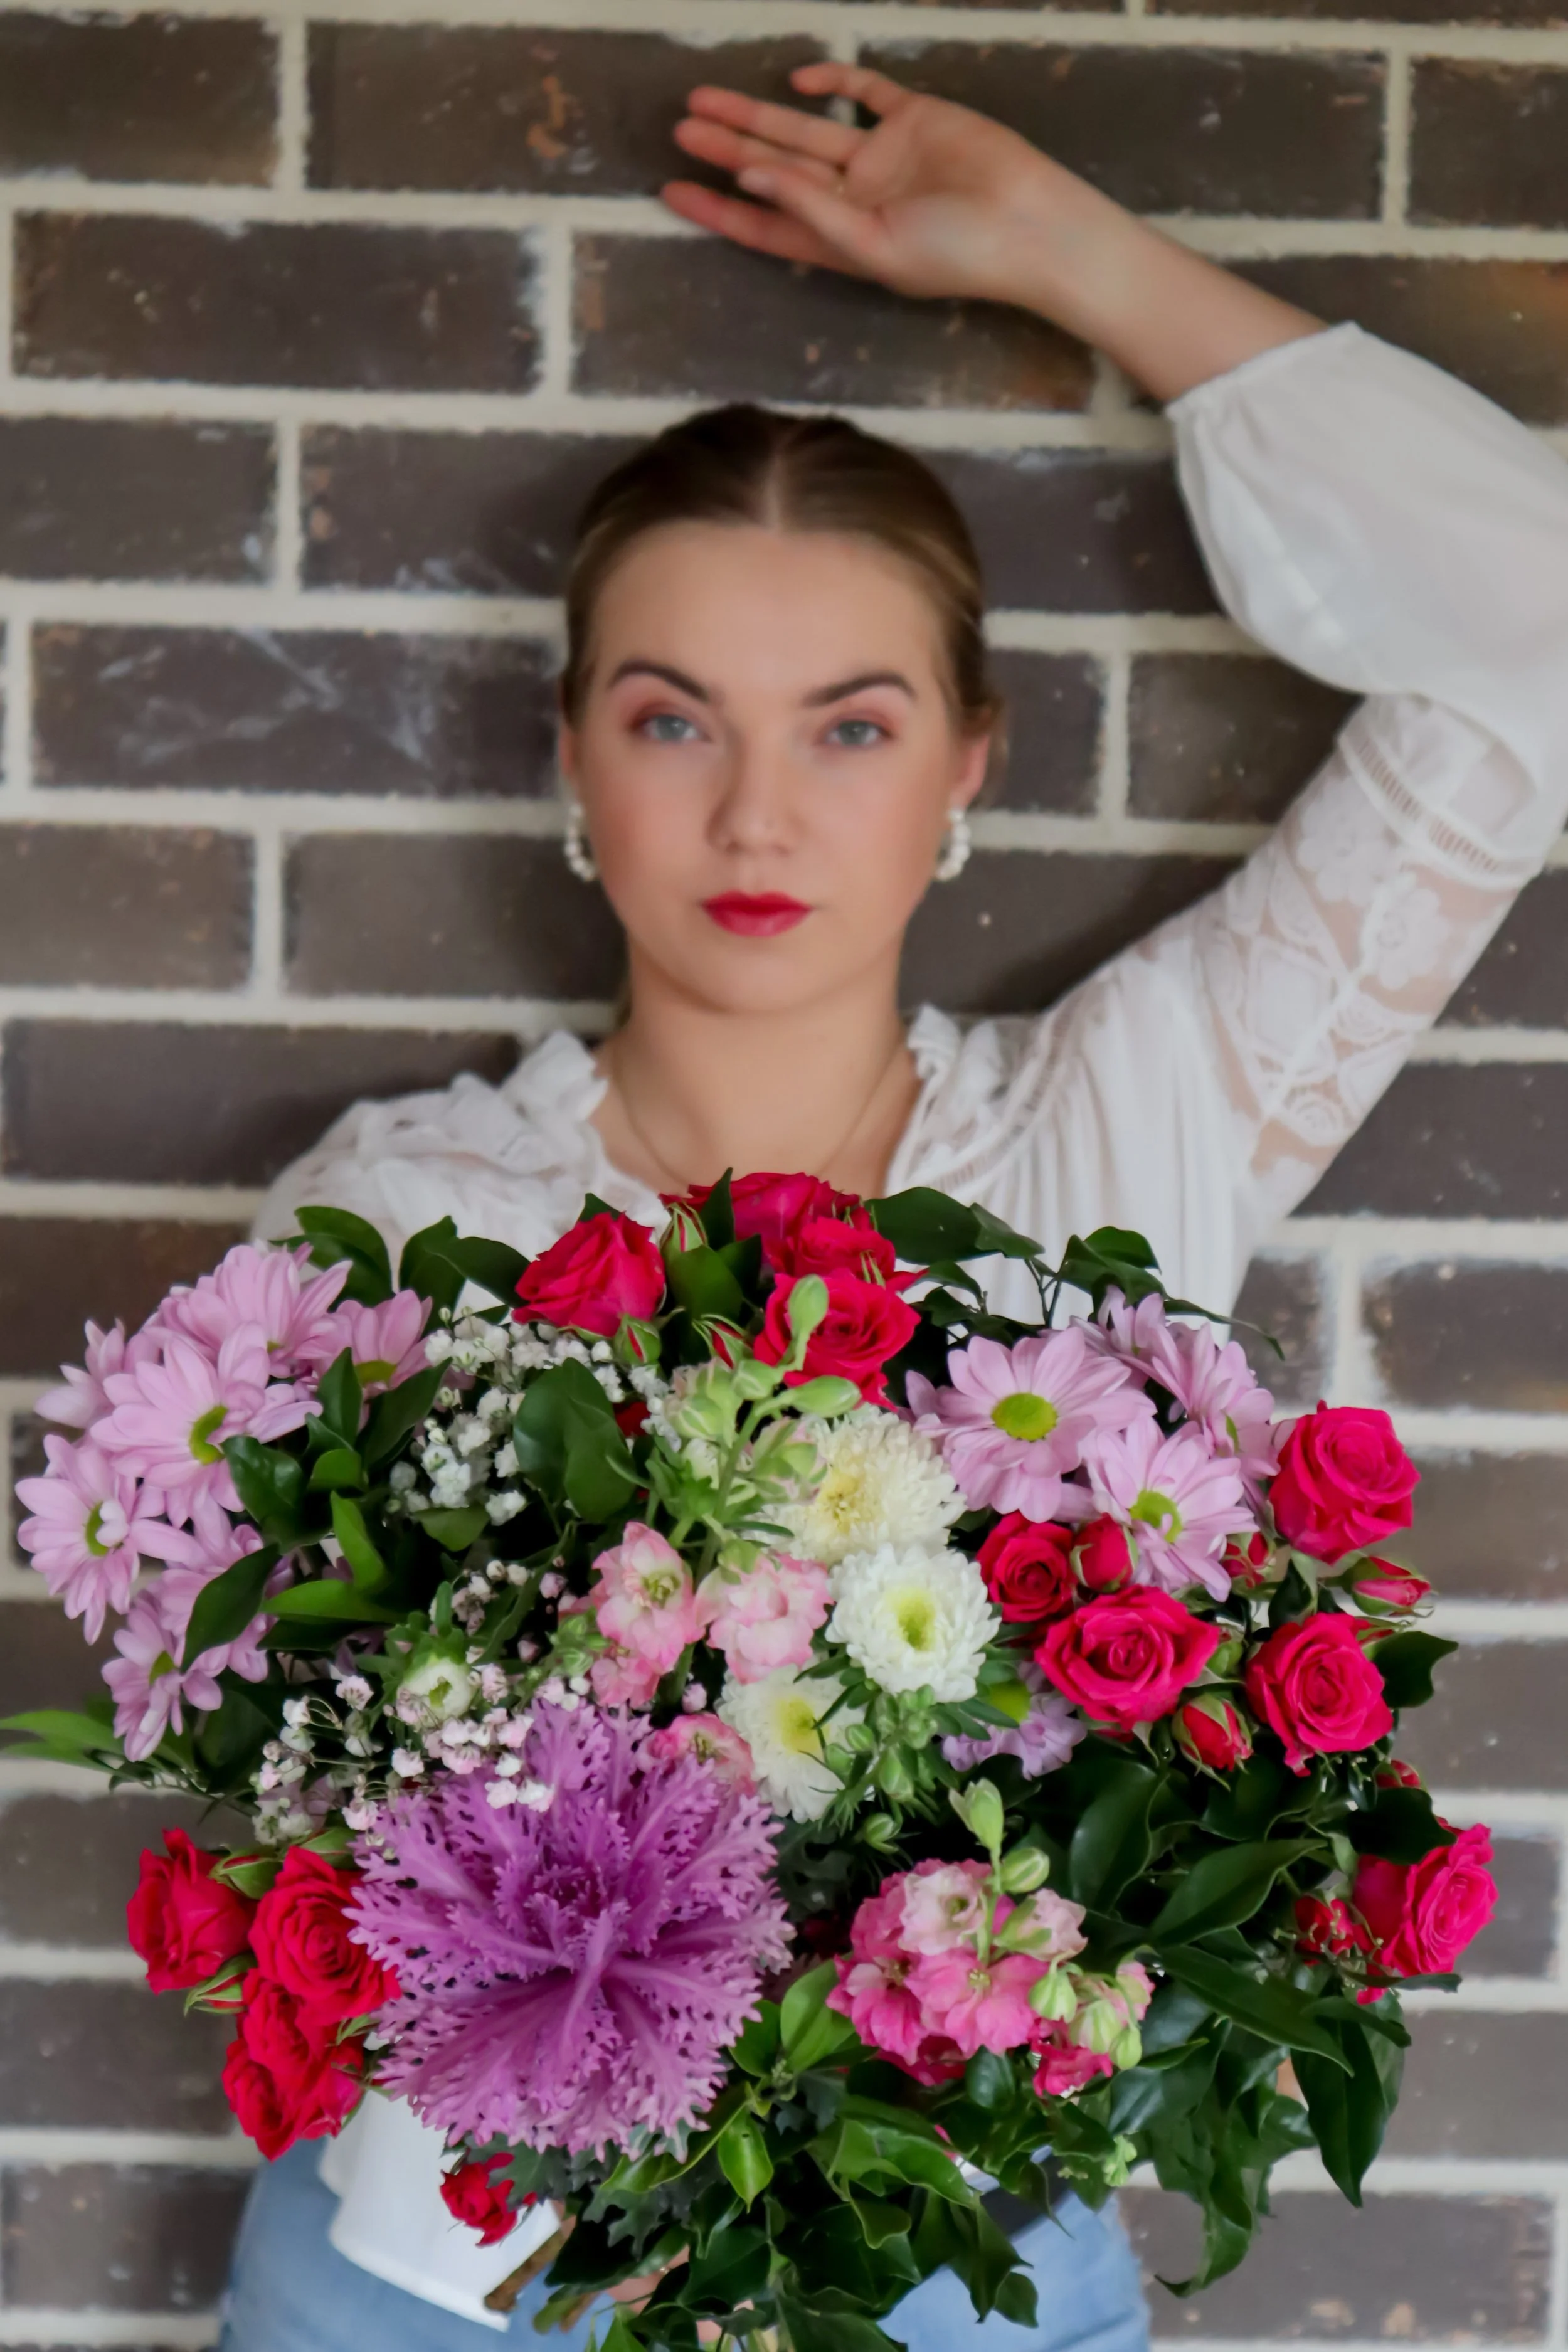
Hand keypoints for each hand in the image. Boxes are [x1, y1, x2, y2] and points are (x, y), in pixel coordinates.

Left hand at [664, 62, 1062, 306]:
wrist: (1032, 224)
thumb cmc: (957, 254)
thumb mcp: (875, 246)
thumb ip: (813, 212)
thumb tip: (752, 179)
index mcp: (843, 241)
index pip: (767, 225)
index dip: (719, 209)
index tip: (672, 192)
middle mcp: (855, 199)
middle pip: (777, 171)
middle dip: (727, 152)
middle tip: (680, 130)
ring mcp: (883, 157)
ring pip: (804, 131)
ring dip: (757, 116)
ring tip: (704, 103)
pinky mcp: (914, 118)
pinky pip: (864, 94)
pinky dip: (833, 84)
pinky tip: (797, 81)